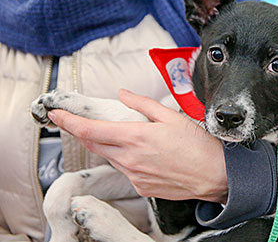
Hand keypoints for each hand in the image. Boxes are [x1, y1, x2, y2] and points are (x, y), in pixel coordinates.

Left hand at [48, 89, 227, 202]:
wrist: (215, 175)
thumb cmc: (199, 146)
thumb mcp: (171, 116)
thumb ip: (142, 105)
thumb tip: (123, 95)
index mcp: (136, 137)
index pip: (90, 130)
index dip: (68, 122)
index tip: (57, 114)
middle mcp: (130, 159)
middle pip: (93, 145)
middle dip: (81, 132)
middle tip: (76, 122)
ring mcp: (135, 176)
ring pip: (109, 158)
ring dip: (106, 145)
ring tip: (121, 135)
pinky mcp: (142, 187)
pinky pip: (124, 171)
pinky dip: (124, 159)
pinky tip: (141, 153)